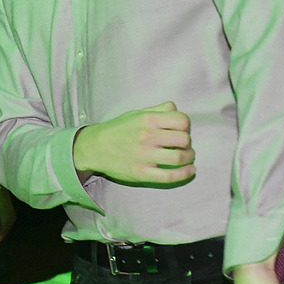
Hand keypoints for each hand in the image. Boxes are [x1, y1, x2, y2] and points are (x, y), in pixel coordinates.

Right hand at [72, 101, 195, 185]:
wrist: (94, 148)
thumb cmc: (117, 130)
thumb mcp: (135, 114)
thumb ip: (157, 110)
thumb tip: (175, 108)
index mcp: (147, 119)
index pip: (182, 120)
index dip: (185, 125)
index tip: (181, 130)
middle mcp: (147, 136)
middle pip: (184, 139)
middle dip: (187, 142)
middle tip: (183, 145)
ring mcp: (144, 156)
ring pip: (179, 157)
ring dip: (189, 157)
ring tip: (187, 157)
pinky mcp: (141, 173)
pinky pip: (169, 176)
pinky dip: (184, 174)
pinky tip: (190, 171)